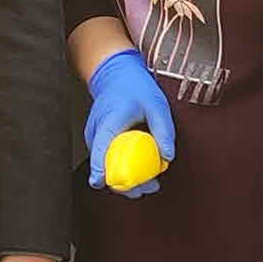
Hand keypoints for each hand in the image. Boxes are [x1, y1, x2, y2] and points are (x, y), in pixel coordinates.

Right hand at [82, 46, 176, 193]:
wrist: (117, 74)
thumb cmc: (134, 87)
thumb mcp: (157, 105)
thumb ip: (164, 130)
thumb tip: (167, 157)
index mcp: (108, 122)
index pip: (100, 151)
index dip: (101, 170)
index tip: (110, 184)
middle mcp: (96, 132)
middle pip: (103, 166)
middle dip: (125, 184)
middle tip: (150, 187)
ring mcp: (95, 137)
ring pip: (105, 166)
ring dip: (125, 177)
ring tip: (150, 180)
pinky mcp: (98, 140)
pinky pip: (108, 159)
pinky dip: (122, 166)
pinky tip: (139, 167)